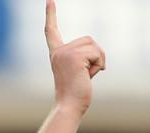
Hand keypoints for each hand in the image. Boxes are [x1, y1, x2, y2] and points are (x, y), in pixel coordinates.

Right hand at [45, 0, 105, 115]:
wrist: (69, 105)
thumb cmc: (75, 95)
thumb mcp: (78, 73)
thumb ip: (83, 60)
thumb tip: (99, 57)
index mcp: (56, 54)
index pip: (51, 31)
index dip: (51, 14)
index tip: (49, 0)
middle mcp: (59, 51)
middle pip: (88, 40)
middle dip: (95, 56)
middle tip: (86, 74)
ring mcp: (66, 53)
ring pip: (94, 46)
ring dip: (98, 61)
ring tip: (87, 76)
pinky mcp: (75, 57)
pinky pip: (97, 53)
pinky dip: (99, 65)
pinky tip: (89, 77)